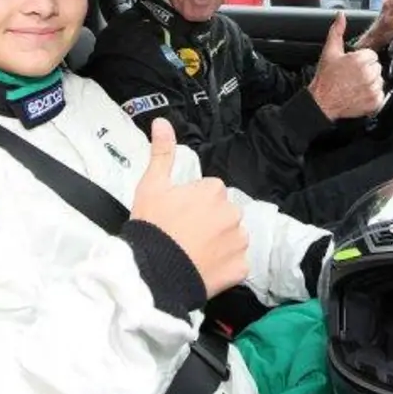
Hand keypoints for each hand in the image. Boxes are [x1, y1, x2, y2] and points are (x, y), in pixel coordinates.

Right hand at [132, 118, 248, 298]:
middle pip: (223, 214)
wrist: (153, 272)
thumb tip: (162, 122)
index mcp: (213, 190)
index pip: (209, 193)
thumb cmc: (152, 226)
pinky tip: (204, 268)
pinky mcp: (241, 268)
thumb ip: (162, 153)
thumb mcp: (151, 185)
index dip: (192, 205)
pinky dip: (224, 267)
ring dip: (220, 244)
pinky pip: (237, 264)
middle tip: (184, 236)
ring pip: (233, 238)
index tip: (177, 216)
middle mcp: (232, 212)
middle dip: (209, 223)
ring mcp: (239, 242)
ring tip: (193, 254)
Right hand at [307, 13, 383, 119]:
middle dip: (367, 71)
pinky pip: (381, 95)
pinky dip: (373, 97)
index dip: (362, 60)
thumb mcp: (329, 51)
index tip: (352, 67)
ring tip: (355, 86)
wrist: (322, 102)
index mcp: (360, 59)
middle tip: (353, 77)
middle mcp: (368, 74)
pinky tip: (360, 95)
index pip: (372, 55)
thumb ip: (337, 31)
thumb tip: (341, 15)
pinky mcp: (375, 102)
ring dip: (370, 83)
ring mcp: (372, 89)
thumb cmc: (325, 78)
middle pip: (377, 68)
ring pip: (380, 81)